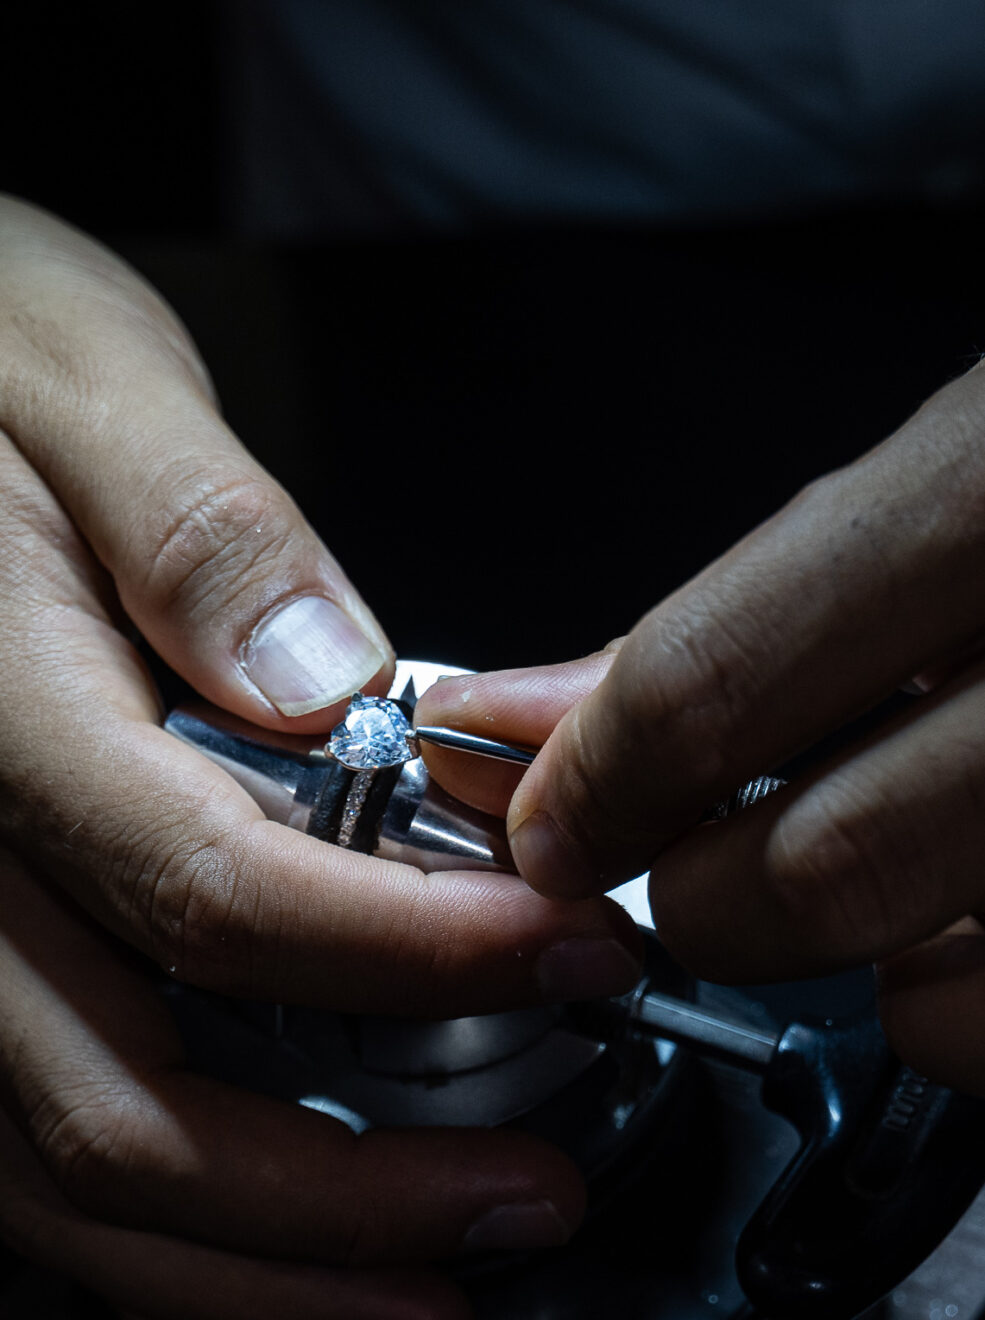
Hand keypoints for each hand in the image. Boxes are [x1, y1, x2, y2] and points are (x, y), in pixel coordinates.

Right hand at [0, 196, 640, 1312]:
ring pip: (65, 1160)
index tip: (565, 952)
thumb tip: (320, 679)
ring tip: (428, 1268)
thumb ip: (202, 535)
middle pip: (126, 1088)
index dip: (406, 951)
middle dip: (341, 1182)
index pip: (210, 883)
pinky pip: (34, 1125)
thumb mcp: (87, 381)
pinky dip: (170, 1210)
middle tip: (522, 1192)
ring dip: (258, 1250)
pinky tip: (290, 1216)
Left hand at [417, 360, 984, 1094]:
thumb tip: (535, 715)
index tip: (546, 822)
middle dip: (698, 898)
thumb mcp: (929, 489)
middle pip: (813, 870)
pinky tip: (967, 905)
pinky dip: (956, 1006)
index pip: (712, 683)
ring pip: (931, 988)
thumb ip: (731, 616)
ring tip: (865, 856)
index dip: (591, 781)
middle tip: (682, 866)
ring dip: (847, 952)